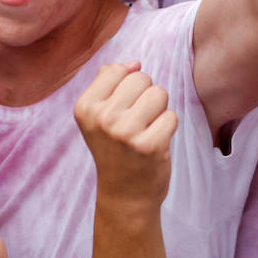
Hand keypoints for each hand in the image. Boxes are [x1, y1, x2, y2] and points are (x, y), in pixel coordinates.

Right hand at [74, 62, 175, 210]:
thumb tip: (135, 63)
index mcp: (85, 107)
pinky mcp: (149, 146)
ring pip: (159, 93)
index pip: (118, 70)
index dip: (128, 85)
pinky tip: (155, 143)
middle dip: (145, 96)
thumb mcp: (98, 116)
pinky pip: (172, 116)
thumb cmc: (115, 149)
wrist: (124, 194)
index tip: (122, 108)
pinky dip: (168, 128)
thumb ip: (110, 82)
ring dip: (159, 110)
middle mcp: (102, 118)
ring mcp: (125, 132)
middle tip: (137, 121)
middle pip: (142, 78)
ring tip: (147, 129)